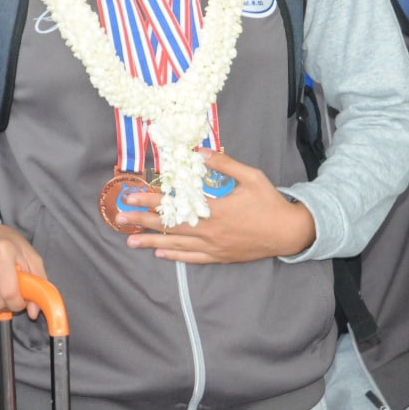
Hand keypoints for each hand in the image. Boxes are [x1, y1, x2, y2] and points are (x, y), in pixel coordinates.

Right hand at [0, 217, 47, 317]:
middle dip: (11, 304)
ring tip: (3, 287)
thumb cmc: (6, 243)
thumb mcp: (29, 254)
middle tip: (15, 294)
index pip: (10, 292)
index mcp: (2, 250)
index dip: (19, 303)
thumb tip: (34, 311)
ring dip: (0, 303)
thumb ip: (38, 281)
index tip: (24, 300)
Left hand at [117, 148, 315, 262]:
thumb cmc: (270, 202)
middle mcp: (210, 231)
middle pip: (169, 227)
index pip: (174, 205)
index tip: (132, 195)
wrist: (287, 233)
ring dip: (151, 242)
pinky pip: (192, 258)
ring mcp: (214, 246)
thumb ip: (225, 164)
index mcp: (215, 210)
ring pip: (176, 245)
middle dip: (142, 222)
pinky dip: (175, 256)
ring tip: (130, 241)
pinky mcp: (220, 256)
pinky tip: (161, 254)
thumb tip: (200, 151)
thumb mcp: (251, 176)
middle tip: (120, 218)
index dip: (151, 200)